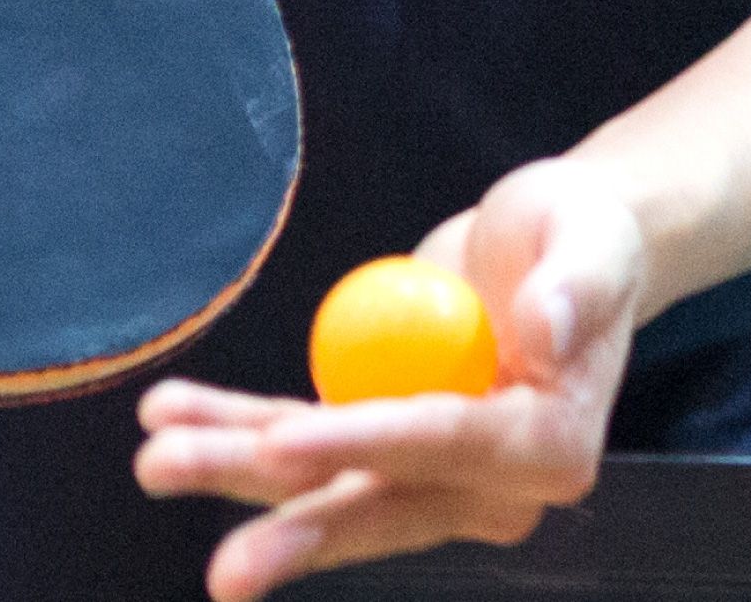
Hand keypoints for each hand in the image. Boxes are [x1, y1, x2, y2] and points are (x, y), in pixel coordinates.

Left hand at [134, 157, 656, 600]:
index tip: (283, 442)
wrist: (558, 251)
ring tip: (155, 449)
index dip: (361, 444)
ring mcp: (429, 478)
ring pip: (321, 486)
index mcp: (549, 447)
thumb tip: (547, 328)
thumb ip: (581, 285)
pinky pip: (300, 448)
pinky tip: (168, 414)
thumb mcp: (594, 238)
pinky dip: (233, 430)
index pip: (445, 445)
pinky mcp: (380, 452)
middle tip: (195, 511)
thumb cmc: (586, 237)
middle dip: (282, 512)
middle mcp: (489, 487)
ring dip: (231, 468)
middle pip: (373, 501)